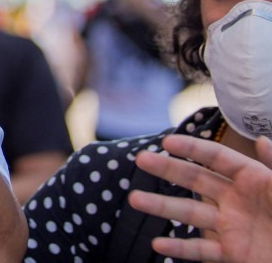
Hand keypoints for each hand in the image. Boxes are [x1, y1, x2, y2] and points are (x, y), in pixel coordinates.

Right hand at [130, 133, 271, 262]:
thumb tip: (262, 140)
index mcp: (254, 180)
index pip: (217, 158)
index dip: (192, 149)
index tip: (166, 141)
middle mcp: (237, 200)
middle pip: (195, 180)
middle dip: (167, 170)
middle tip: (141, 160)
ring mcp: (232, 227)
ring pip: (190, 214)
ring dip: (161, 207)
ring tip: (133, 200)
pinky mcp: (233, 254)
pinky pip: (202, 251)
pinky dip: (180, 249)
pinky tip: (158, 245)